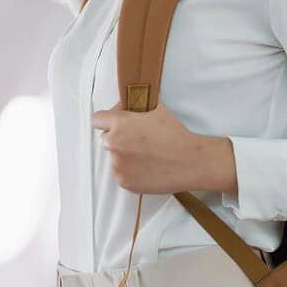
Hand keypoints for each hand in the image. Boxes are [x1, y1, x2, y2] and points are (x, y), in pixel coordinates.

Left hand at [91, 102, 237, 195]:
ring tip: (145, 155)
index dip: (106, 120)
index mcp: (118, 123)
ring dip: (123, 156)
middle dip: (117, 138)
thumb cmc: (175, 133)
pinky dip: (130, 171)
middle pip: (105, 139)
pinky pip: (121, 174)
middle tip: (136, 140)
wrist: (189, 161)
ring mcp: (118, 165)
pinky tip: (146, 167)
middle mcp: (114, 144)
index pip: (97, 120)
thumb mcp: (154, 108)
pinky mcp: (124, 182)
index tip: (114, 123)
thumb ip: (134, 105)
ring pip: (114, 157)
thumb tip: (124, 104)